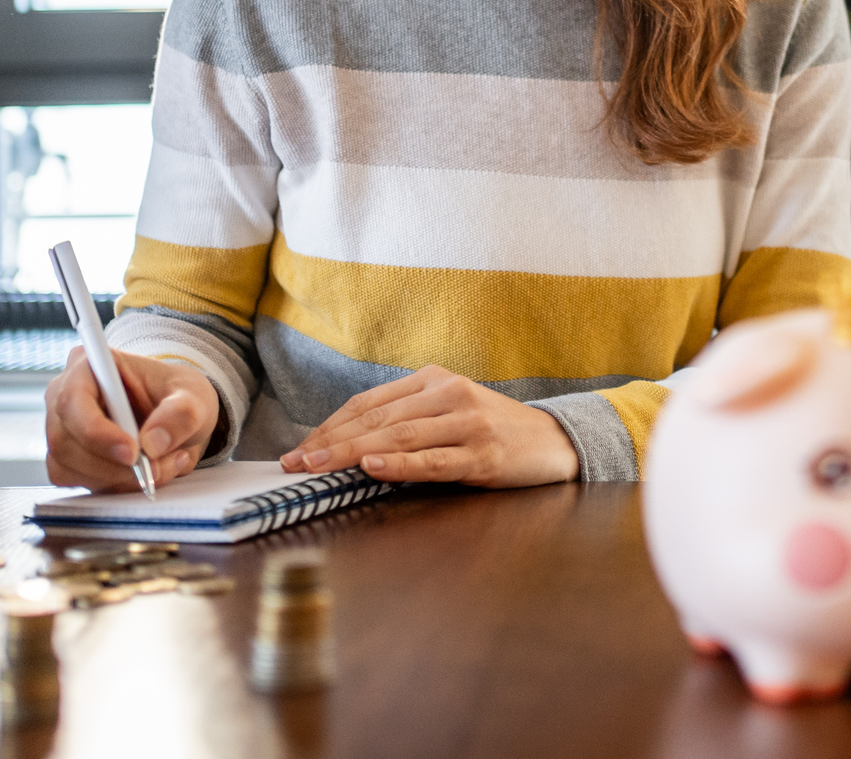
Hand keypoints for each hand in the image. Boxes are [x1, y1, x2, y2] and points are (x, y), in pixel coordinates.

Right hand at [45, 348, 219, 491]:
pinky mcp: (66, 459)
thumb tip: (152, 444)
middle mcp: (65, 395)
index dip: (96, 431)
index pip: (73, 399)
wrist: (179, 417)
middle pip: (67, 440)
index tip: (132, 453)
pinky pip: (79, 483)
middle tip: (158, 467)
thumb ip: (180, 414)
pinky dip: (115, 485)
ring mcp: (62, 429)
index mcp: (90, 365)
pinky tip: (144, 473)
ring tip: (163, 465)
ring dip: (120, 478)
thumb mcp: (193, 396)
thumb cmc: (178, 396)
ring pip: (71, 467)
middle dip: (115, 464)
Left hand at [278, 365, 579, 487]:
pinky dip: (400, 464)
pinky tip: (373, 469)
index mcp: (434, 380)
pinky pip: (433, 459)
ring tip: (318, 467)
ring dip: (352, 453)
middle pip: (377, 419)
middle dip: (329, 442)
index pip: (368, 403)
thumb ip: (408, 421)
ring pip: (399, 437)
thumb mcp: (450, 413)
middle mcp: (449, 393)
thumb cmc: (494, 431)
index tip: (299, 450)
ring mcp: (467, 422)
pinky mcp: (483, 453)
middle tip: (294, 463)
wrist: (556, 441)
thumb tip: (348, 447)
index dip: (329, 426)